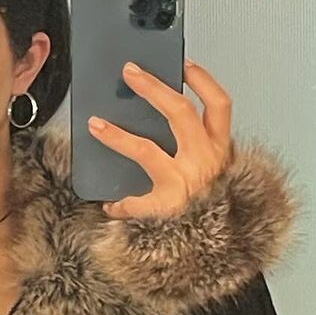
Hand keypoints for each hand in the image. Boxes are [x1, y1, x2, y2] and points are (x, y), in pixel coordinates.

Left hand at [89, 58, 233, 218]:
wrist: (217, 251)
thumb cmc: (212, 210)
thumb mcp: (215, 173)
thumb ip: (197, 148)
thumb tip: (163, 121)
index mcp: (219, 150)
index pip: (218, 105)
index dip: (203, 80)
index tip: (184, 64)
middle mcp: (205, 161)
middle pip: (180, 112)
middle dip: (153, 88)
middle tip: (129, 73)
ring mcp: (185, 183)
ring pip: (146, 148)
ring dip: (117, 135)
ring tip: (96, 124)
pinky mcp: (167, 208)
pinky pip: (136, 200)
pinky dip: (121, 202)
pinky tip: (110, 203)